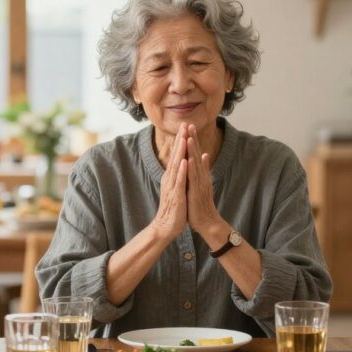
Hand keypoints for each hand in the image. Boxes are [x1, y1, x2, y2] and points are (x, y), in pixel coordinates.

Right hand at [150, 123, 188, 240]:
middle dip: (180, 140)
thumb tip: (184, 162)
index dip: (181, 141)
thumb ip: (181, 175)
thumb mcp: (178, 188)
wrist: (166, 226)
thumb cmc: (174, 208)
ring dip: (180, 151)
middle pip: (175, 156)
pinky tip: (184, 161)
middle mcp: (170, 179)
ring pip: (176, 166)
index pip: (176, 155)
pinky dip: (181, 171)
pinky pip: (179, 181)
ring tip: (183, 138)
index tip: (185, 127)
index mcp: (171, 177)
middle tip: (184, 125)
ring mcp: (172, 186)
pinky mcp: (176, 195)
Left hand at [184, 124, 222, 238]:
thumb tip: (203, 154)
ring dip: (193, 149)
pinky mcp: (197, 191)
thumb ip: (202, 168)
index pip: (196, 153)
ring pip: (196, 163)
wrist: (207, 221)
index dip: (193, 140)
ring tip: (189, 136)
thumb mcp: (201, 183)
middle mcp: (202, 175)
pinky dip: (192, 167)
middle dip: (193, 139)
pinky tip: (189, 158)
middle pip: (197, 154)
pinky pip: (194, 177)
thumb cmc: (201, 204)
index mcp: (201, 173)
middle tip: (189, 124)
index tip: (188, 127)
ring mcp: (200, 183)